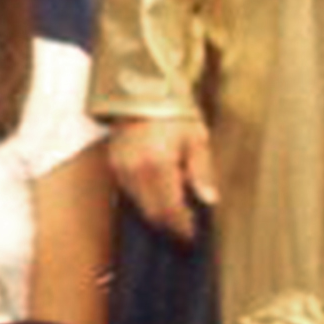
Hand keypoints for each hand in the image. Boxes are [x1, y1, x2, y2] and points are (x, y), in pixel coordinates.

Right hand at [104, 111, 210, 242]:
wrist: (142, 88)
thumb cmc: (173, 111)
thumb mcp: (196, 138)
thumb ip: (202, 171)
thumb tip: (209, 199)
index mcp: (159, 163)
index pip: (169, 209)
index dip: (181, 227)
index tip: (192, 235)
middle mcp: (136, 169)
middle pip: (152, 213)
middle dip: (170, 226)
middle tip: (186, 229)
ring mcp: (122, 168)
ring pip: (139, 206)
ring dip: (157, 213)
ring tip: (176, 211)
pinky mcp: (114, 165)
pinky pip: (130, 193)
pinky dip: (145, 200)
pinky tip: (160, 194)